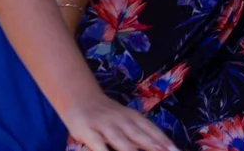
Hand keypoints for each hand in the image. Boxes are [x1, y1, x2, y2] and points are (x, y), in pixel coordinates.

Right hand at [59, 97, 175, 150]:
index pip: (151, 130)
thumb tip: (163, 147)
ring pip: (121, 141)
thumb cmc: (108, 115)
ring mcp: (104, 126)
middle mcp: (120, 120)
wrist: (79, 98)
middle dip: (154, 146)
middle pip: (140, 136)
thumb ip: (142, 134)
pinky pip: (98, 146)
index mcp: (132, 117)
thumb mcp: (127, 120)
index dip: (164, 140)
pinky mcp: (87, 132)